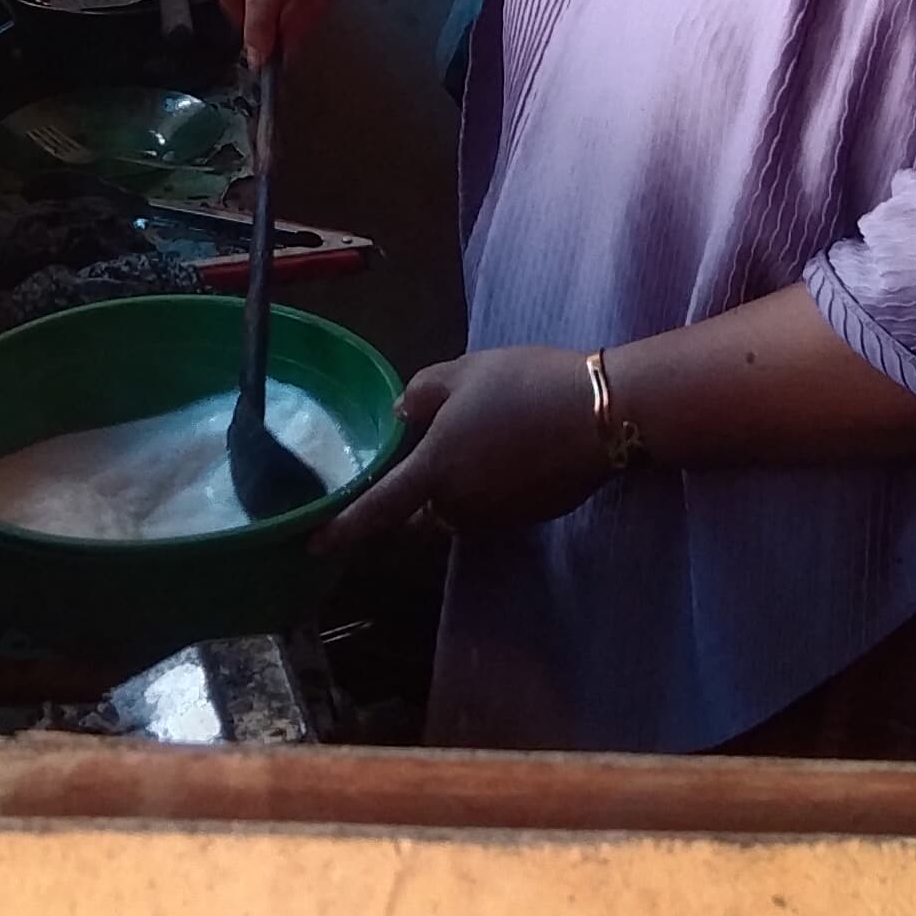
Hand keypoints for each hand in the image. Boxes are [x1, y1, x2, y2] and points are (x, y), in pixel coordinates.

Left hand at [316, 345, 612, 553]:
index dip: (344, 528)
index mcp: (435, 471)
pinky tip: (511, 451)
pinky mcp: (529, 517)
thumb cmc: (524, 386)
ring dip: (457, 489)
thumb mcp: (464, 372)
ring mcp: (498, 517)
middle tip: (428, 456)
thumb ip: (422, 394)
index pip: (379, 509)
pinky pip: (494, 507)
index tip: (315, 543)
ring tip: (479, 442)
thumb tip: (401, 416)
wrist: (600, 415)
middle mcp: (460, 506)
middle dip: (418, 495)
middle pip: (423, 513)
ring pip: (460, 511)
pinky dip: (491, 486)